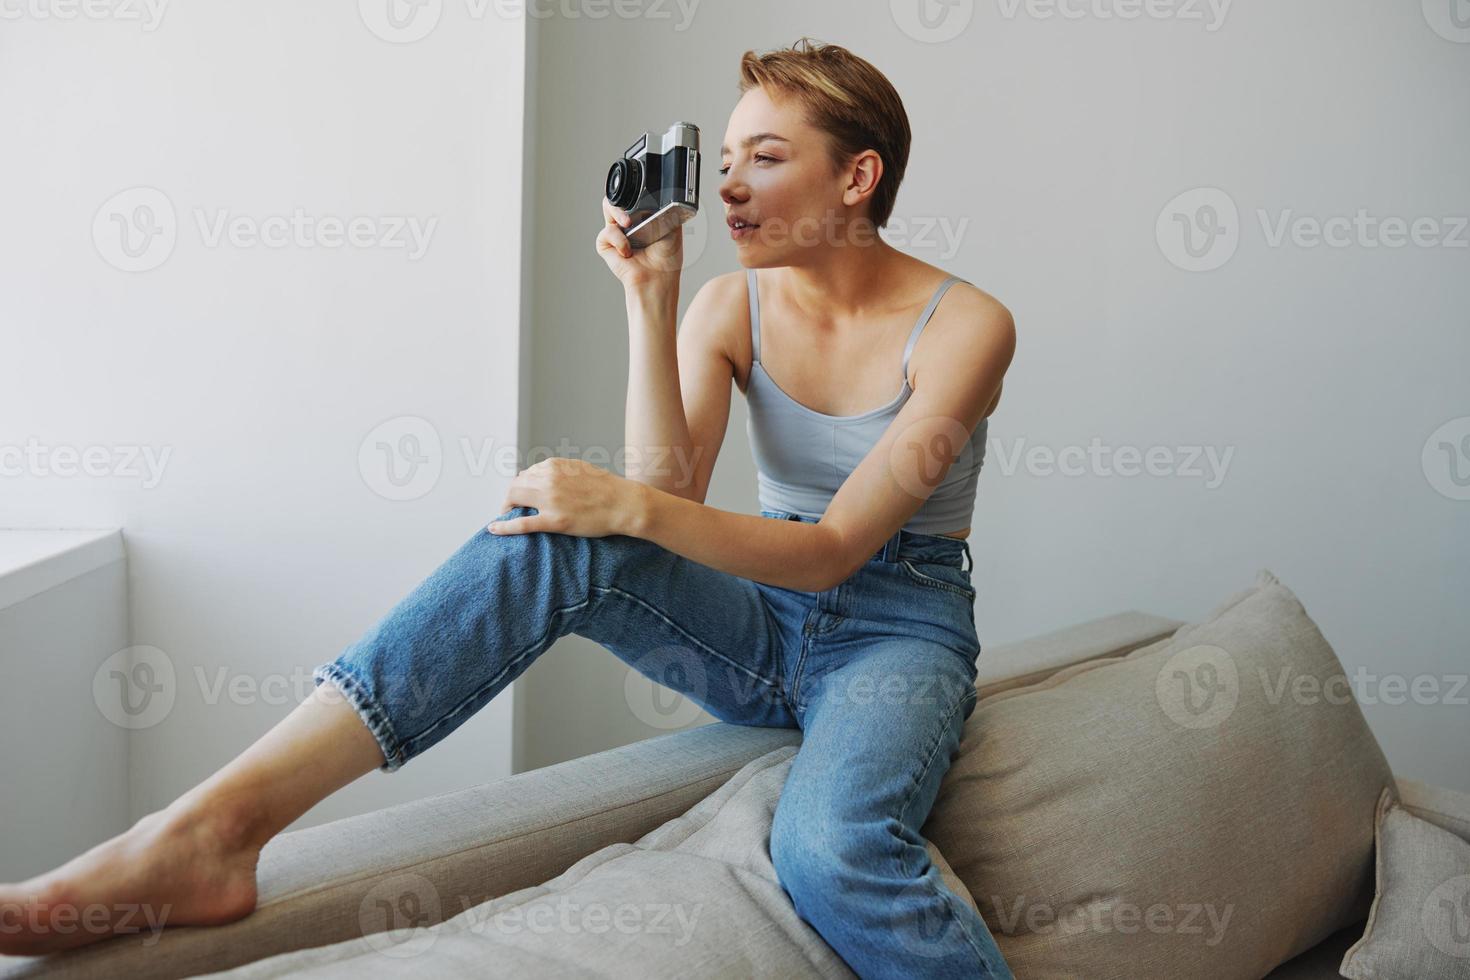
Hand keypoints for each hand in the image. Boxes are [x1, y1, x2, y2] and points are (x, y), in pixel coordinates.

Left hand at [488, 457, 641, 537]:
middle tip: (511, 508)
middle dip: (511, 497)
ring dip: (507, 508)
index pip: (527, 474)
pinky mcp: (555, 521)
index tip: (523, 496)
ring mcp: (551, 500)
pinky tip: (493, 529)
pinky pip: (522, 524)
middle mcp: (549, 479)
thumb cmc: (607, 489)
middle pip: (516, 486)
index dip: (523, 486)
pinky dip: (504, 526)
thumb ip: (560, 472)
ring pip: (515, 500)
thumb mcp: (580, 470)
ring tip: (506, 516)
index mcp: (554, 466)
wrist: (625, 504)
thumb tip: (542, 475)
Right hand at [596, 196, 682, 290]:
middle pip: (618, 197)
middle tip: (633, 208)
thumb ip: (668, 208)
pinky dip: (618, 240)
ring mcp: (616, 233)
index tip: (640, 188)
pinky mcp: (606, 245)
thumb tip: (665, 194)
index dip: (634, 189)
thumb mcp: (673, 227)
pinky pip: (606, 233)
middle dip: (622, 196)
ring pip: (607, 207)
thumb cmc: (667, 258)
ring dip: (618, 213)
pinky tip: (627, 251)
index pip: (632, 194)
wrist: (658, 278)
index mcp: (642, 216)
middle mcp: (627, 223)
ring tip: (628, 224)